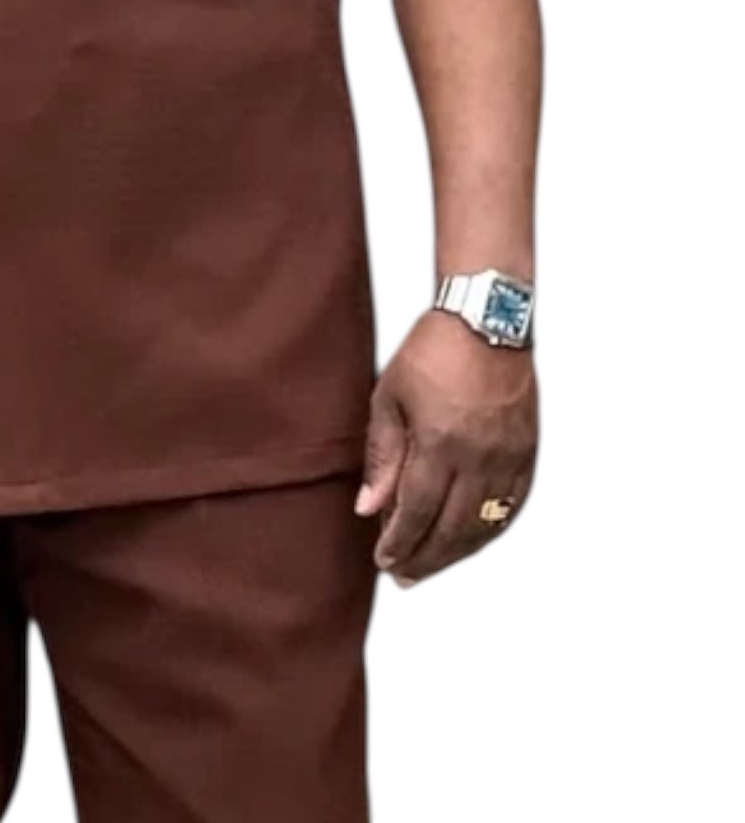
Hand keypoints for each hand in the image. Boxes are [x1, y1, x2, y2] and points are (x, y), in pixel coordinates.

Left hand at [355, 309, 536, 586]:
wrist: (486, 321)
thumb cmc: (432, 352)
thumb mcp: (390, 397)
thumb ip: (382, 455)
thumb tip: (369, 507)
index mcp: (440, 444)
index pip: (417, 513)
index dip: (400, 543)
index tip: (384, 561)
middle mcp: (479, 458)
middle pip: (452, 529)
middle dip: (425, 558)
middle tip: (404, 575)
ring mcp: (509, 458)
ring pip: (484, 525)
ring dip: (457, 553)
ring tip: (431, 565)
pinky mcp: (527, 453)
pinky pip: (511, 507)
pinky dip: (490, 531)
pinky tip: (472, 541)